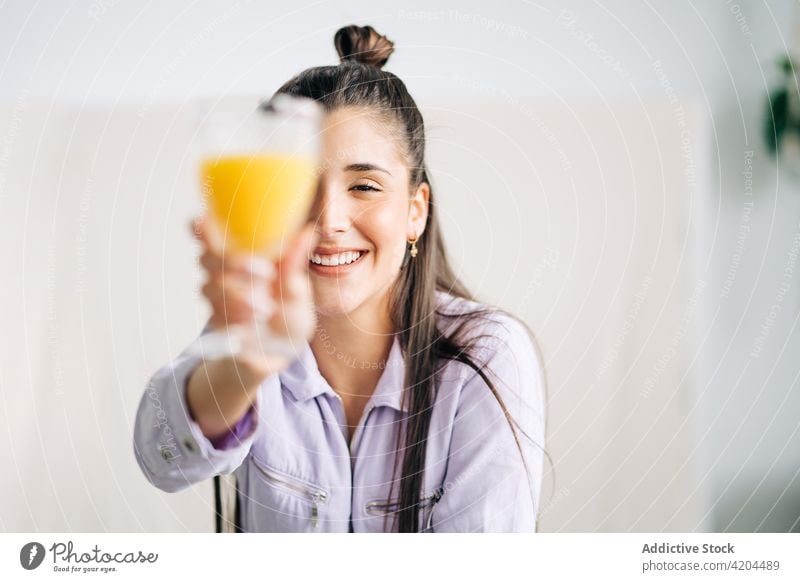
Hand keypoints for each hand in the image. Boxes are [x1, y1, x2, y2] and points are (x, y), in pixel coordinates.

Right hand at [191, 215, 317, 381]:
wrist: (282, 353)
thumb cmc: (287, 314)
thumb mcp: (297, 290)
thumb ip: (294, 264)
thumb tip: (308, 232)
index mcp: (243, 256)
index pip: (211, 235)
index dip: (201, 227)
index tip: (203, 220)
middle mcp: (223, 274)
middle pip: (208, 258)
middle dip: (235, 262)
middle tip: (266, 273)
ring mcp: (218, 300)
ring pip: (212, 286)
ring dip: (240, 295)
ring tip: (266, 307)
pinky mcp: (218, 325)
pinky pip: (217, 314)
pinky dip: (238, 317)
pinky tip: (255, 321)